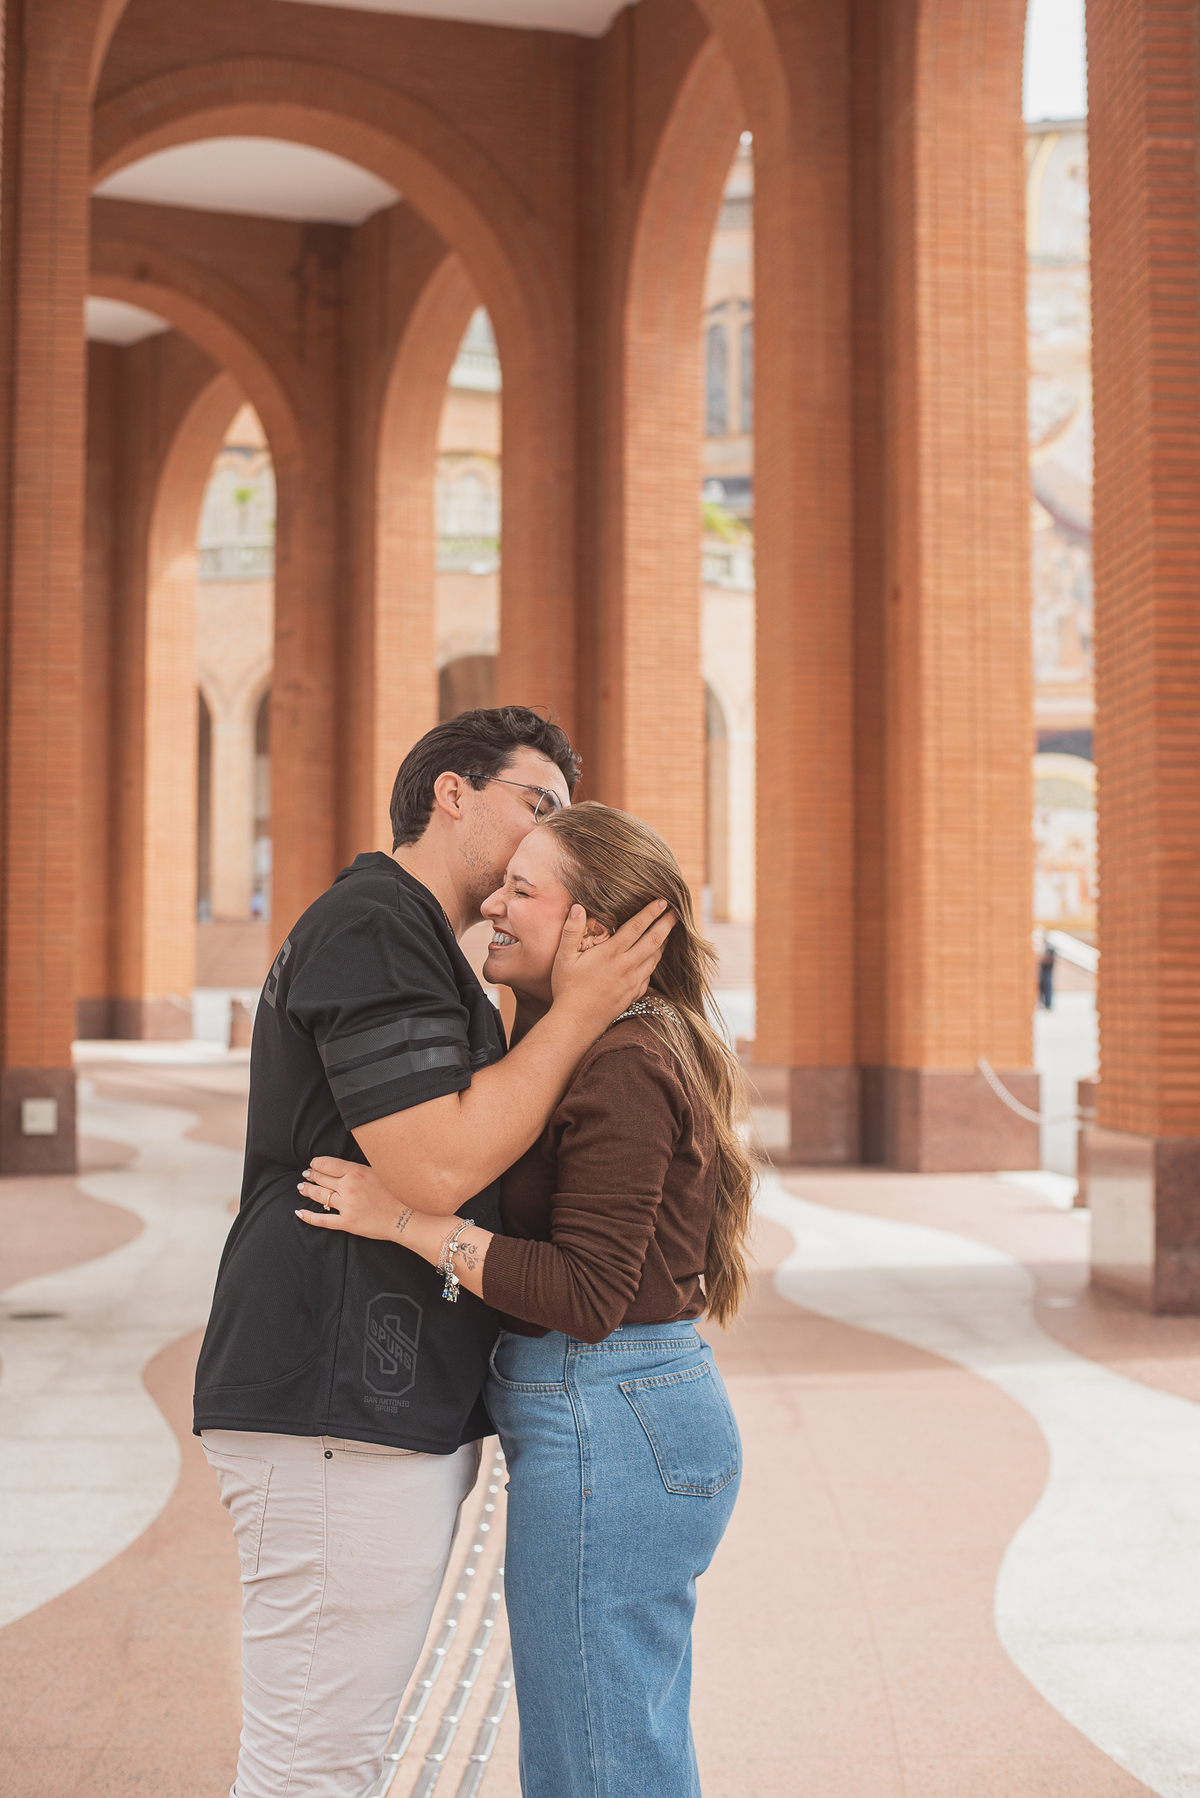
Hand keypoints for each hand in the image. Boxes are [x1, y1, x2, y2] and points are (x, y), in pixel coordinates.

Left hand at [295, 1156, 414, 1241]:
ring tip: (302, 1187)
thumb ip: (360, 1169)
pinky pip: (322, 1220)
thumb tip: (344, 1166)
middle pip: (321, 1179)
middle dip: (311, 1175)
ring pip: (320, 1196)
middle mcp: (348, 1187)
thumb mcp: (380, 1172)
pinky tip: (299, 1212)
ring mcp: (346, 1206)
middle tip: (306, 1174)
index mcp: (356, 1172)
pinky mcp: (347, 1222)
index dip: (316, 1164)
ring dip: (308, 1191)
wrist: (407, 1217)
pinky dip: (309, 1216)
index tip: (313, 1164)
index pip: (327, 1164)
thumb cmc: (397, 1192)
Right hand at [550, 899, 674, 1030]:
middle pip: (654, 940)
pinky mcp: (633, 994)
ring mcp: (632, 981)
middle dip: (667, 924)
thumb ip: (572, 931)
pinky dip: (654, 963)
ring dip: (663, 943)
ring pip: (655, 958)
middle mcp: (626, 966)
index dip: (651, 912)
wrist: (577, 1022)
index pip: (636, 927)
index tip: (663, 901)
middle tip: (677, 912)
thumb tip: (578, 907)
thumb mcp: (564, 958)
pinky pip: (649, 975)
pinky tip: (653, 959)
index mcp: (611, 953)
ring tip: (667, 932)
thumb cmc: (567, 989)